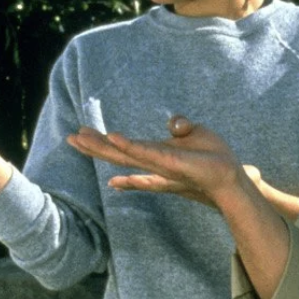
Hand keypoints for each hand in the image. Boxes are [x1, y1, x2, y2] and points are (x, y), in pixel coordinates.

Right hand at [66, 116, 249, 205]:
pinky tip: (114, 138)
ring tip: (79, 138)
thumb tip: (172, 123)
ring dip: (101, 146)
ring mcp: (156, 163)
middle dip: (93, 146)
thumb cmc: (213, 158)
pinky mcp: (167, 163)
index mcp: (154, 154)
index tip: (82, 133)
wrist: (228, 175)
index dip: (103, 142)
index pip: (122, 149)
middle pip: (116, 155)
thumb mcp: (195, 135)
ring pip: (123, 155)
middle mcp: (150, 161)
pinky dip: (128, 146)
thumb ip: (180, 127)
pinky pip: (143, 152)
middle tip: (70, 137)